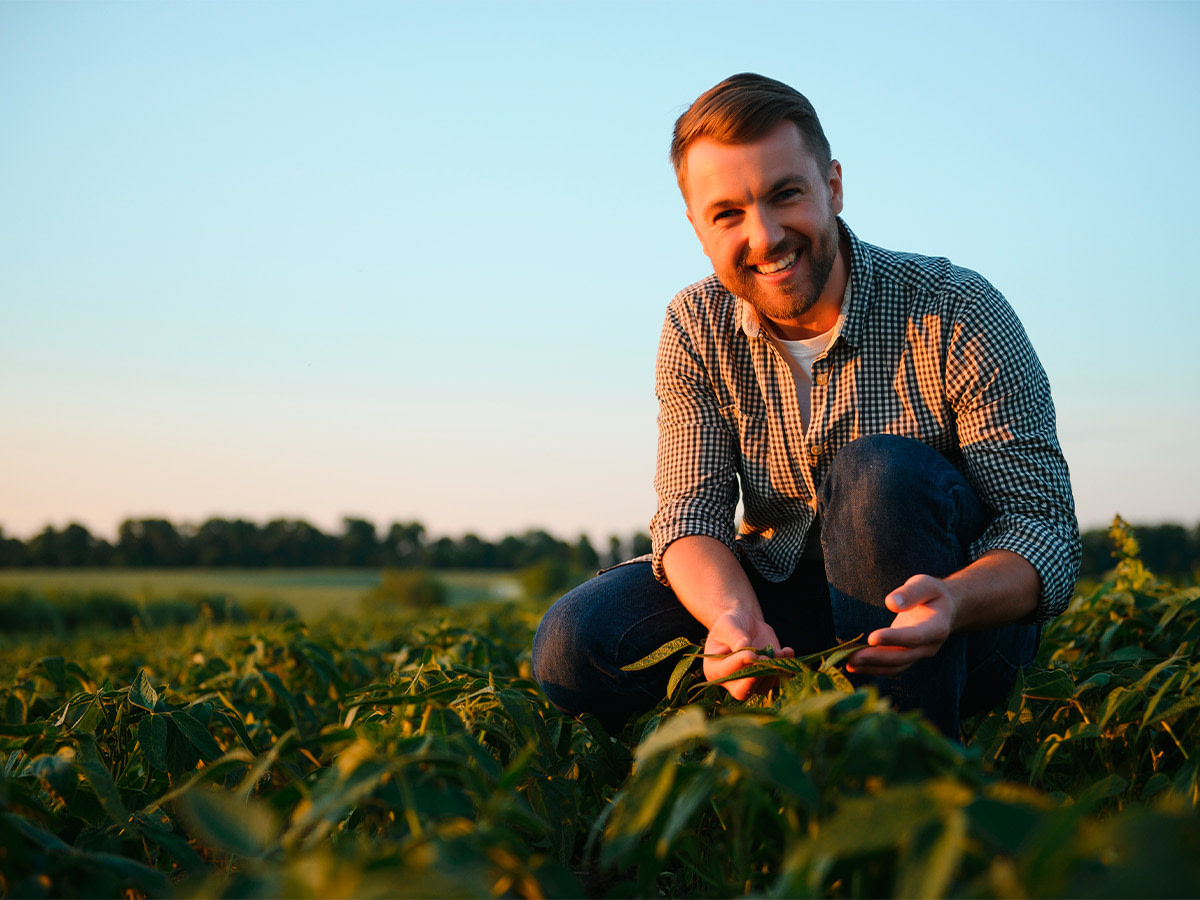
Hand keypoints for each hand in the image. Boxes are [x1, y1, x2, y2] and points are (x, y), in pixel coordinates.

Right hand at [703, 609, 793, 699]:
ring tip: (778, 651)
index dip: (739, 664)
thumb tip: (744, 647)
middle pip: (742, 691)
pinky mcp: (766, 678)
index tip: (751, 653)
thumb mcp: (728, 623)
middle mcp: (730, 681)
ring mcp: (749, 682)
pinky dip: (786, 668)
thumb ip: (735, 635)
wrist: (745, 626)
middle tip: (765, 658)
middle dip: (756, 676)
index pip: (725, 672)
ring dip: (773, 671)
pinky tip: (787, 651)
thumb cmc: (731, 624)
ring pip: (762, 688)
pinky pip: (777, 681)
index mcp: (714, 669)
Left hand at [845, 574, 959, 676]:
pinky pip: (891, 667)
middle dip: (877, 658)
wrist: (946, 610)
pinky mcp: (908, 657)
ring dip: (872, 667)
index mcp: (937, 627)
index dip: (894, 639)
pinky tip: (854, 666)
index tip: (872, 638)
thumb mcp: (925, 585)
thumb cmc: (933, 594)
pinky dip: (873, 668)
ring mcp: (919, 655)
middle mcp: (929, 646)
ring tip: (849, 664)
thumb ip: (910, 593)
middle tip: (852, 657)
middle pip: (903, 656)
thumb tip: (891, 602)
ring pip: (896, 666)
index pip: (915, 636)